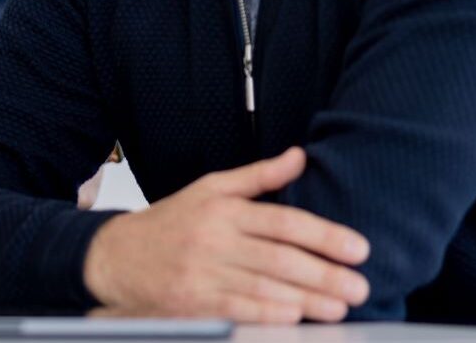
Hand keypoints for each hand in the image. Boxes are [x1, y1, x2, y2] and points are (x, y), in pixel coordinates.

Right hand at [82, 147, 370, 323]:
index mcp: (223, 209)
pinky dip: (268, 315)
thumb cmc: (169, 223)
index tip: (358, 249)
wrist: (115, 256)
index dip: (324, 235)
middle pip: (280, 258)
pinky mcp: (192, 302)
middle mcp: (214, 240)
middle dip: (325, 275)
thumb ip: (258, 177)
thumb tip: (300, 156)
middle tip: (360, 287)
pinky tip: (295, 318)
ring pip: (264, 288)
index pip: (283, 222)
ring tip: (340, 308)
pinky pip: (237, 309)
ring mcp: (202, 273)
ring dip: (307, 300)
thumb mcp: (209, 189)